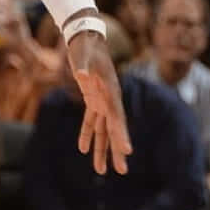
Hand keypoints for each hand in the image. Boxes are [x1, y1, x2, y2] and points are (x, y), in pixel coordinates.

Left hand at [67, 29, 131, 174]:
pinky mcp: (92, 100)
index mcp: (111, 91)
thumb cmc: (86, 46)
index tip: (127, 151)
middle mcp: (109, 99)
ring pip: (103, 130)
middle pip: (114, 129)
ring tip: (101, 171)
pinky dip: (87, 134)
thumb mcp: (84, 54)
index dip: (121, 134)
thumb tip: (82, 74)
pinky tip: (83, 149)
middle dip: (116, 151)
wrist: (85, 38)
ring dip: (102, 149)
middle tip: (122, 171)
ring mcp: (102, 100)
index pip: (118, 117)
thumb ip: (84, 65)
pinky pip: (91, 121)